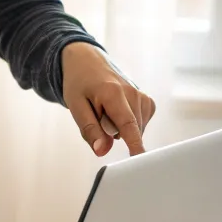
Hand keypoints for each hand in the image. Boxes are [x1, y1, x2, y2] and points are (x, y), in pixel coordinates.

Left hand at [61, 42, 154, 156]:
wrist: (87, 62)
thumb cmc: (79, 84)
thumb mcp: (75, 106)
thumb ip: (89, 129)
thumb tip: (101, 151)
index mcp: (113, 93)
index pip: (127, 125)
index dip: (135, 144)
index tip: (141, 159)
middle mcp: (132, 93)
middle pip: (129, 131)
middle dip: (112, 133)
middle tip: (97, 115)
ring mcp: (142, 96)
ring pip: (135, 130)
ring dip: (119, 129)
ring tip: (105, 111)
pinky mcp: (146, 100)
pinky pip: (140, 124)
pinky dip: (128, 124)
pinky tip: (117, 113)